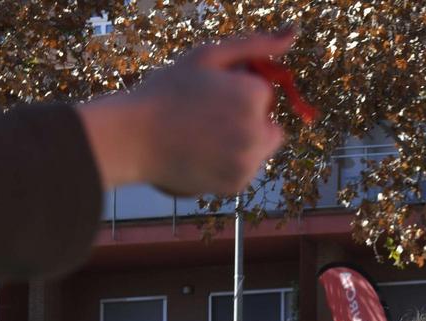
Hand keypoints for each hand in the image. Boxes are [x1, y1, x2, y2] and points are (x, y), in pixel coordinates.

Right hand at [78, 29, 295, 194]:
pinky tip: (201, 153)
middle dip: (249, 117)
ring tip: (202, 135)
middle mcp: (258, 133)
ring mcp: (249, 162)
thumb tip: (293, 32)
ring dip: (242, 140)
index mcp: (254, 97)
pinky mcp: (237, 184)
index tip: (210, 93)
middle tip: (208, 115)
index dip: (238, 89)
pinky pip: (244, 167)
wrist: (132, 138)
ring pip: (259, 146)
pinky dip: (230, 162)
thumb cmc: (167, 92)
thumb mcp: (208, 56)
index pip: (265, 92)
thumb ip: (256, 45)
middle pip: (268, 122)